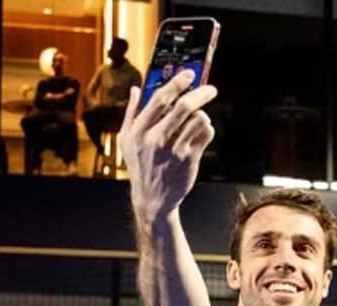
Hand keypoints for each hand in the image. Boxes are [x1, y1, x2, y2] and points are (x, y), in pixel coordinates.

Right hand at [119, 70, 216, 222]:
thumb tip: (135, 89)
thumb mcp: (126, 140)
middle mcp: (157, 139)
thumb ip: (131, 112)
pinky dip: (207, 128)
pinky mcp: (190, 159)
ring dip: (202, 114)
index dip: (177, 83)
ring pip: (199, 119)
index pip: (161, 99)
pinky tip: (200, 132)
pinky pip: (206, 134)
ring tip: (198, 118)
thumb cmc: (139, 166)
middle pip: (184, 107)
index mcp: (140, 131)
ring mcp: (175, 150)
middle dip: (201, 93)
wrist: (153, 199)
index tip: (189, 74)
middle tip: (210, 89)